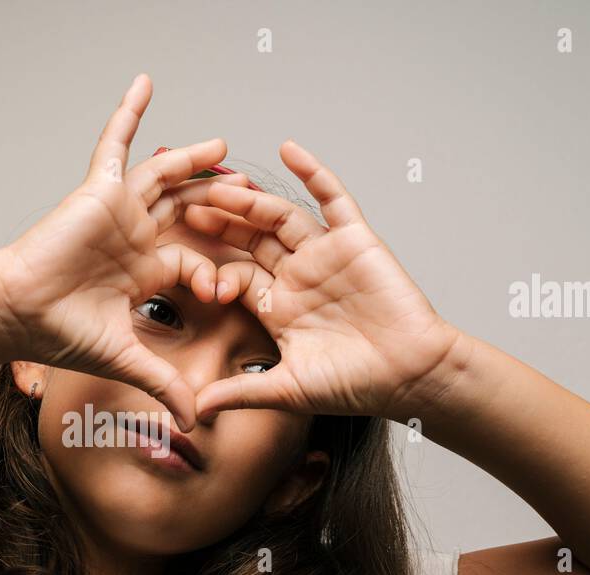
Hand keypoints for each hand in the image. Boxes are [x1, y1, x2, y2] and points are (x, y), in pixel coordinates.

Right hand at [0, 74, 246, 430]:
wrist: (19, 314)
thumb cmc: (61, 334)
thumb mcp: (128, 359)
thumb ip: (165, 383)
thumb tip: (195, 423)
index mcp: (145, 272)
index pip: (194, 261)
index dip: (214, 271)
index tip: (224, 290)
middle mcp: (136, 238)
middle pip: (188, 212)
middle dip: (220, 205)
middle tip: (253, 196)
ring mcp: (118, 211)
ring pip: (164, 177)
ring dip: (192, 160)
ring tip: (224, 147)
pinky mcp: (99, 191)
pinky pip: (115, 144)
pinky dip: (128, 114)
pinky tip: (145, 84)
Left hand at [183, 139, 465, 421]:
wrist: (409, 375)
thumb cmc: (355, 384)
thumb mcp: (287, 390)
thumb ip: (240, 393)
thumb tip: (196, 411)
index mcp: (278, 308)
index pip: (235, 276)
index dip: (210, 269)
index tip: (180, 262)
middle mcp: (298, 276)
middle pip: (251, 240)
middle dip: (220, 224)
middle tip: (185, 207)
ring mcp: (325, 255)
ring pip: (281, 216)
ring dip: (251, 200)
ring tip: (220, 186)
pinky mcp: (354, 240)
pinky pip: (332, 198)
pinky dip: (314, 172)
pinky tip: (289, 149)